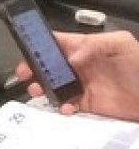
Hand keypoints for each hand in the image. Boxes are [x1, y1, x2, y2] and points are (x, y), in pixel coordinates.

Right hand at [17, 30, 138, 118]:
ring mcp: (82, 85)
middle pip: (49, 64)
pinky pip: (67, 105)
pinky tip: (65, 107)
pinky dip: (61, 107)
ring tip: (38, 90)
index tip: (27, 49)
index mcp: (85, 47)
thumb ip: (95, 45)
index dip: (40, 44)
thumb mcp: (122, 45)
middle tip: (25, 73)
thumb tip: (71, 56)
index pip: (58, 42)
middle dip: (34, 67)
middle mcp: (80, 65)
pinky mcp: (87, 104)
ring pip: (53, 85)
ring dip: (42, 87)